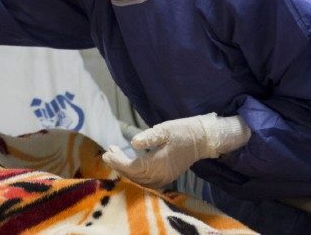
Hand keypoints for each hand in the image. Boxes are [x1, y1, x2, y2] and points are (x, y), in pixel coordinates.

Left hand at [102, 113, 249, 187]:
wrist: (202, 140)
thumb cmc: (182, 131)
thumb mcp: (165, 130)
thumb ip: (149, 137)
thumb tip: (133, 141)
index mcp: (158, 164)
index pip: (132, 167)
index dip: (118, 161)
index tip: (107, 151)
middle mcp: (160, 176)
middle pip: (133, 176)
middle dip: (118, 165)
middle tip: (108, 153)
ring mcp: (164, 178)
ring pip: (139, 180)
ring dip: (125, 170)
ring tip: (115, 156)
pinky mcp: (166, 177)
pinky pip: (146, 180)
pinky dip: (135, 174)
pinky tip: (130, 164)